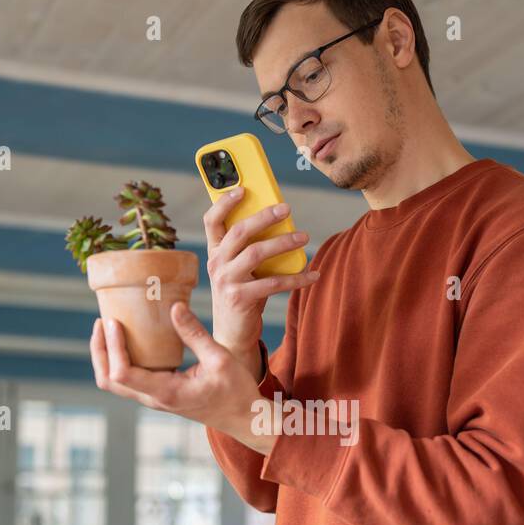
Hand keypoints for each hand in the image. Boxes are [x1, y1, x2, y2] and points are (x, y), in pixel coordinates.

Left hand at [90, 304, 279, 453]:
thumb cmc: (237, 392)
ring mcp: (155, 399)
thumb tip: (174, 306)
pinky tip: (129, 339)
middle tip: (102, 321)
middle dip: (99, 351)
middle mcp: (154, 399)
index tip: (114, 322)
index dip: (112, 347)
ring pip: (115, 382)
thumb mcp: (220, 358)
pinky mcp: (160, 395)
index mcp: (166, 392)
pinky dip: (120, 360)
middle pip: (108, 380)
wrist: (245, 419)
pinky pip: (129, 380)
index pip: (122, 373)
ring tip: (109, 327)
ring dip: (106, 356)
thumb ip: (195, 334)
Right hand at [204, 187, 319, 373]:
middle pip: (239, 232)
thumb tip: (280, 224)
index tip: (243, 188)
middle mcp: (216, 264)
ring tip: (304, 237)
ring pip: (256, 253)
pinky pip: (273, 283)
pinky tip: (312, 274)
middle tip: (286, 208)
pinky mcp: (240, 299)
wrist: (231, 336)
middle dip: (264, 217)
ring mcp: (226, 282)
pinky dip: (296, 278)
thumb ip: (249, 249)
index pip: (212, 220)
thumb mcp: (239, 270)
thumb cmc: (241, 296)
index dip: (225, 202)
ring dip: (283, 243)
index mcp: (215, 253)